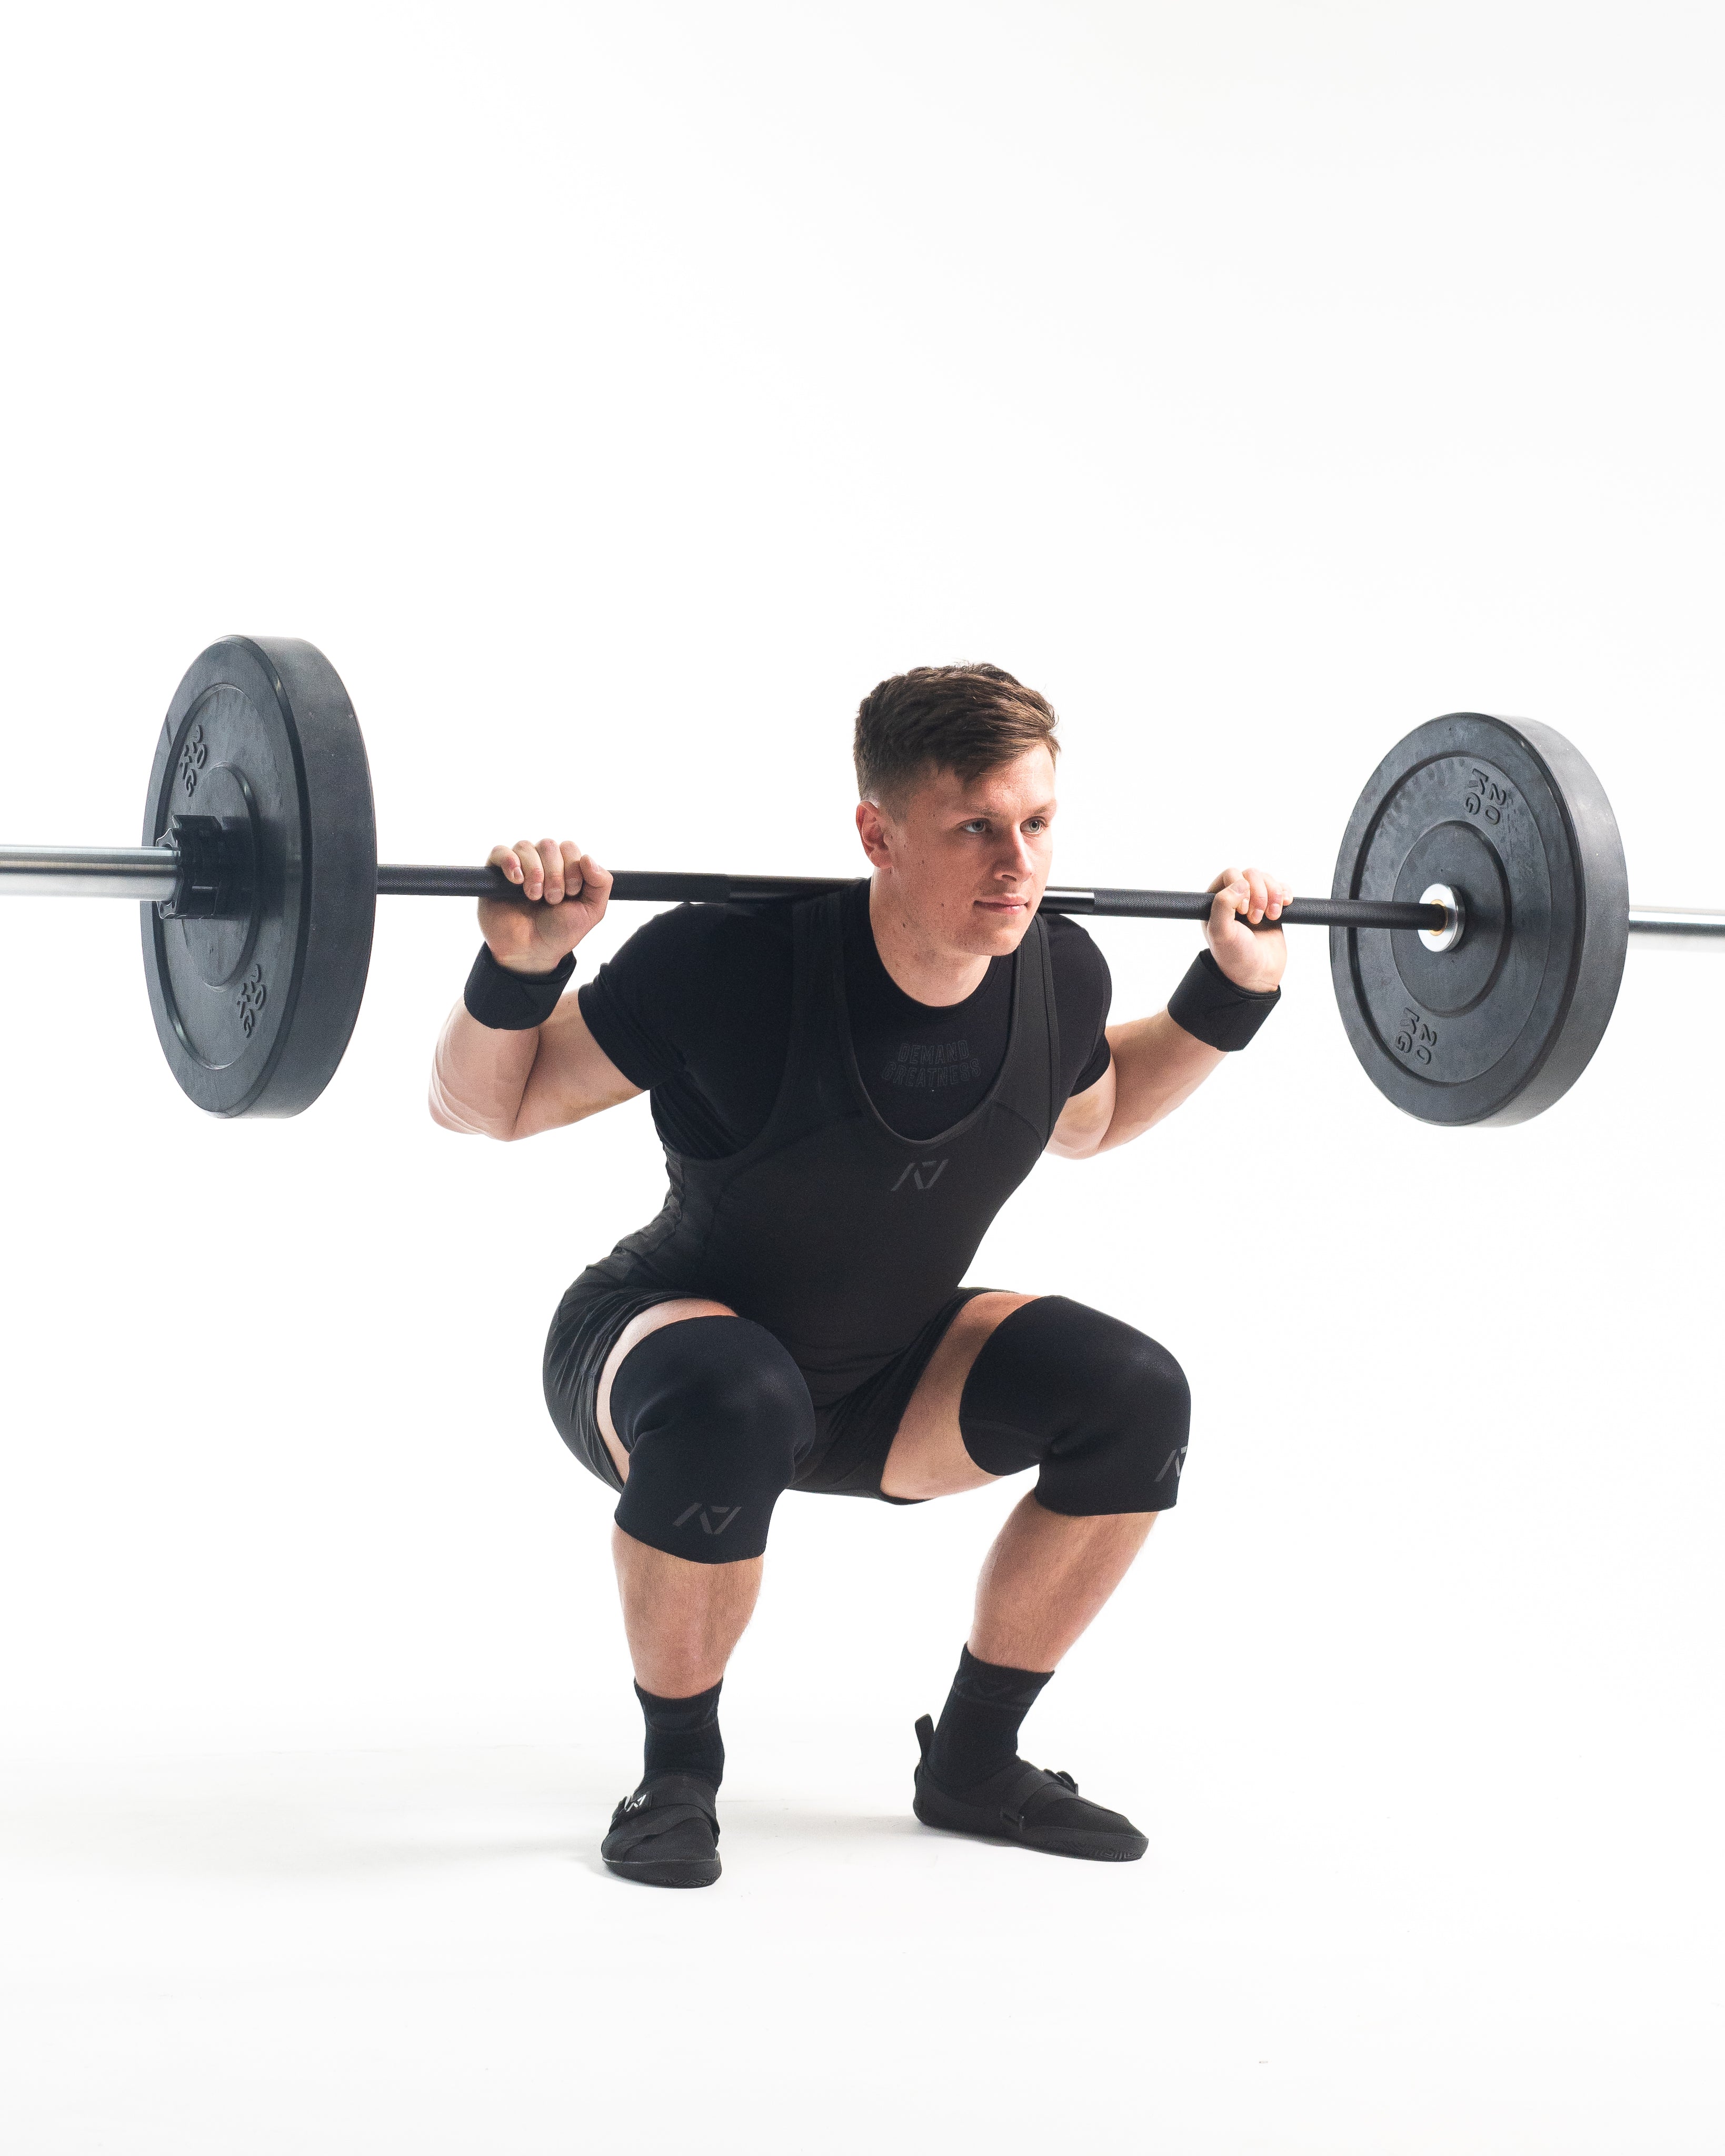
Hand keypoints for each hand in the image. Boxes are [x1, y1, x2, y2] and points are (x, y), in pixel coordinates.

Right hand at [479, 837, 613, 973]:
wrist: (530, 951)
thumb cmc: (559, 931)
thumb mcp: (591, 911)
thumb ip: (601, 883)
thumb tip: (588, 857)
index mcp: (565, 867)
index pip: (569, 848)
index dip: (573, 868)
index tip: (571, 894)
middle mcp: (542, 863)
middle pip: (549, 845)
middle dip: (555, 874)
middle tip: (552, 899)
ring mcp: (519, 866)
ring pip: (526, 847)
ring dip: (534, 872)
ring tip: (534, 897)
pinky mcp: (496, 873)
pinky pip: (500, 852)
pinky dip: (510, 862)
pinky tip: (516, 880)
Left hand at [1204, 865, 1290, 992]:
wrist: (1258, 975)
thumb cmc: (1235, 957)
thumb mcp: (1221, 933)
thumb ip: (1222, 905)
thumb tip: (1240, 884)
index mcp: (1216, 901)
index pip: (1230, 874)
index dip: (1241, 887)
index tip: (1243, 911)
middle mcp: (1234, 899)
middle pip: (1251, 874)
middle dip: (1259, 893)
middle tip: (1257, 918)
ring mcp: (1254, 902)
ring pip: (1267, 879)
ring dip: (1274, 895)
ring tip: (1272, 917)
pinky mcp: (1272, 907)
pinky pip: (1281, 888)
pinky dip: (1285, 894)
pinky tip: (1284, 906)